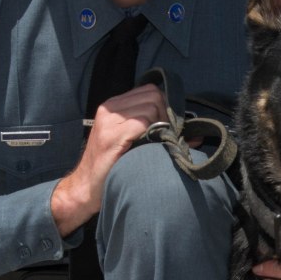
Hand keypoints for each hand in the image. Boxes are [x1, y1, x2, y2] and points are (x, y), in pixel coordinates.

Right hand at [50, 83, 165, 236]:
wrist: (85, 188)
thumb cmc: (110, 167)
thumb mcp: (131, 142)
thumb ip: (155, 130)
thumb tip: (196, 135)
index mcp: (113, 106)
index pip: (149, 91)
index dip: (165, 107)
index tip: (169, 127)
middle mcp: (109, 109)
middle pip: (153, 95)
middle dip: (166, 114)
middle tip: (167, 136)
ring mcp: (109, 121)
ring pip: (150, 107)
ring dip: (162, 125)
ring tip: (159, 143)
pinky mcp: (111, 136)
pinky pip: (143, 123)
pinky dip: (154, 133)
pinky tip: (150, 147)